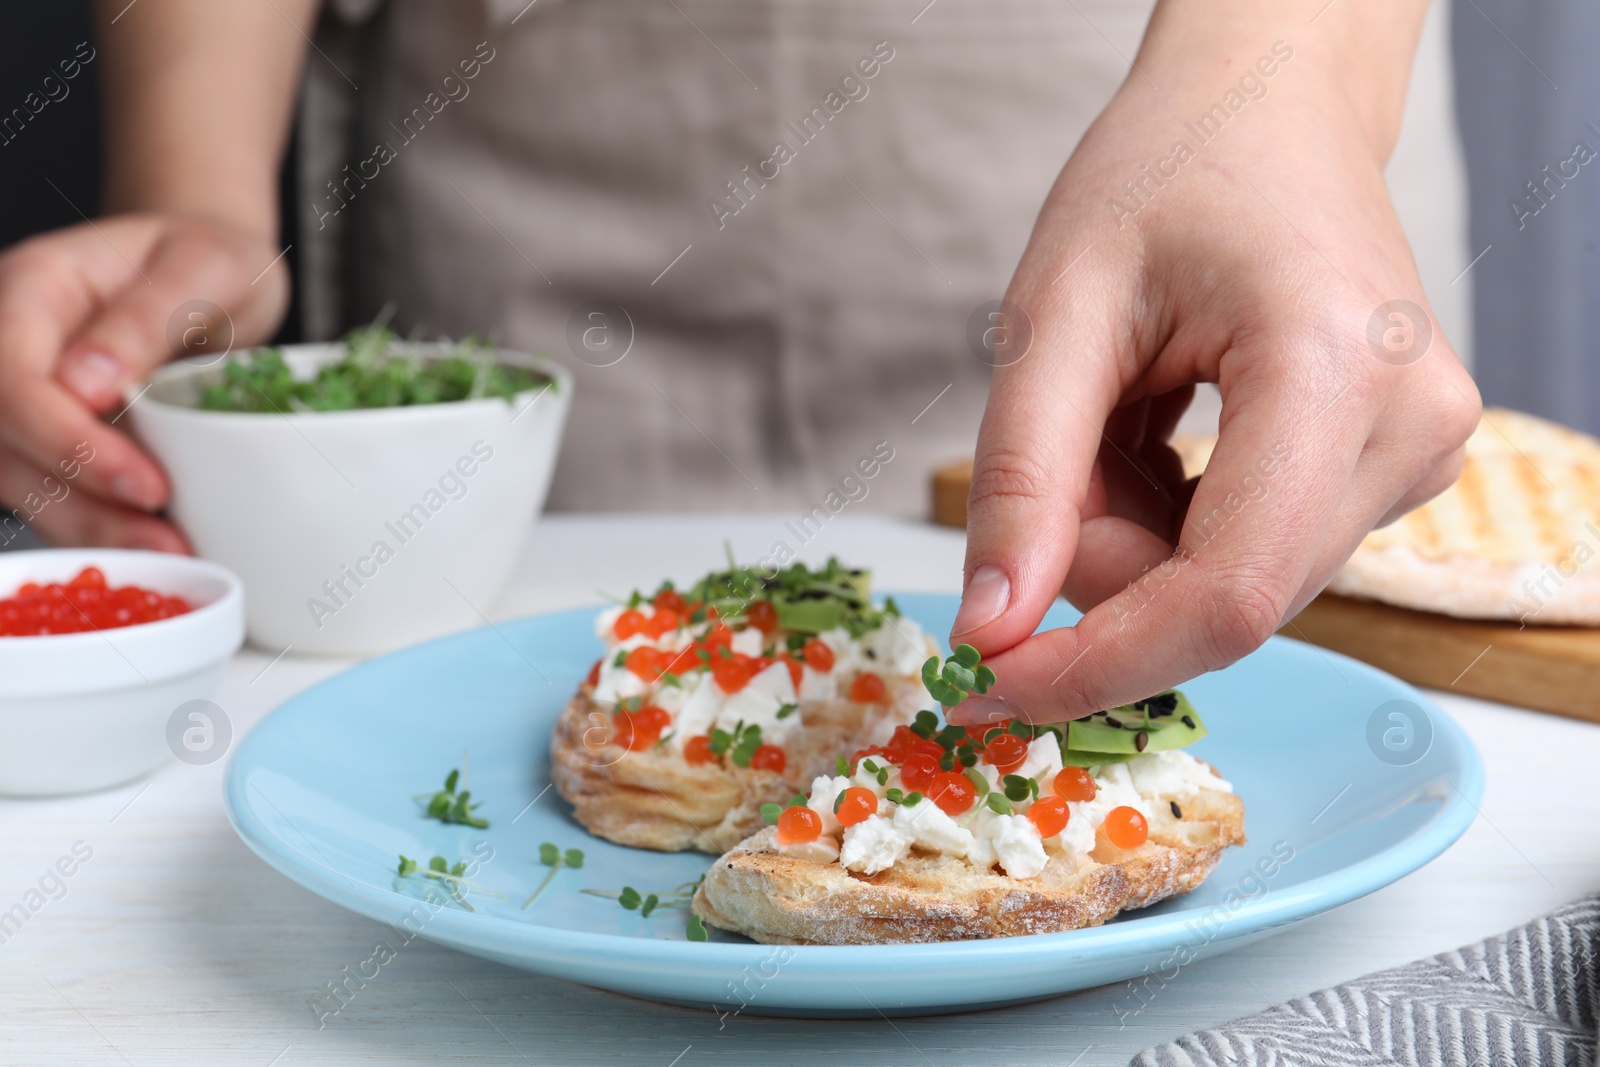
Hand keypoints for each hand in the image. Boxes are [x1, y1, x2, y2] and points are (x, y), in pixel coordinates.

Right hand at [0, 213, 287, 548]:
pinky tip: (155, 545)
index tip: (146, 484)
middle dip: (81, 497)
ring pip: (18, 476)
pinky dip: (98, 524)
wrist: (215, 273)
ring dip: (90, 526)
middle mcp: (11, 341)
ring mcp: (22, 393)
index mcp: (35, 286)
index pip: (11, 373)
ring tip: (171, 554)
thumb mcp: (204, 267)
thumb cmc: (211, 260)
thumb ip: (146, 316)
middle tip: (166, 538)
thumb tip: (85, 386)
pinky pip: (50, 490)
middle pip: (4, 436)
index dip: (65, 438)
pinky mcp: (46, 436)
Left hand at [948, 26, 1479, 724]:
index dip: (1097, 665)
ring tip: (1121, 408)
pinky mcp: (1392, 471)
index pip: (1224, 596)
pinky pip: (1250, 558)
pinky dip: (1171, 522)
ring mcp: (1417, 457)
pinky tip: (1162, 430)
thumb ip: (1021, 479)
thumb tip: (991, 631)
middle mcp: (1411, 432)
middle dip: (1102, 558)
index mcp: (1340, 371)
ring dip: (1133, 532)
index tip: (987, 686)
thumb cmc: (1170, 170)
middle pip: (1220, 600)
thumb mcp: (1057, 310)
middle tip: (1065, 439)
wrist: (1268, 110)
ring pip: (1226, 587)